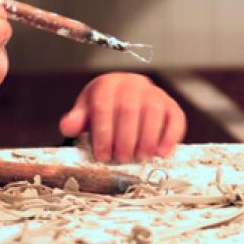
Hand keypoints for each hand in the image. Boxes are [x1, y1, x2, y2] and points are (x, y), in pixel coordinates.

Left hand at [59, 73, 185, 162]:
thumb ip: (78, 119)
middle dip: (125, 138)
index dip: (103, 133)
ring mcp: (154, 93)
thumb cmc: (104, 107)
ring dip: (147, 138)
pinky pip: (175, 118)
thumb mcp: (86, 110)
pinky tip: (162, 153)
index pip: (104, 107)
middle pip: (129, 109)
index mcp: (108, 85)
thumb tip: (68, 125)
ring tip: (140, 157)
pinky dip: (171, 136)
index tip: (102, 155)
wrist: (124, 94)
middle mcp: (132, 84)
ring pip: (153, 112)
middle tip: (122, 158)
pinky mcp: (171, 105)